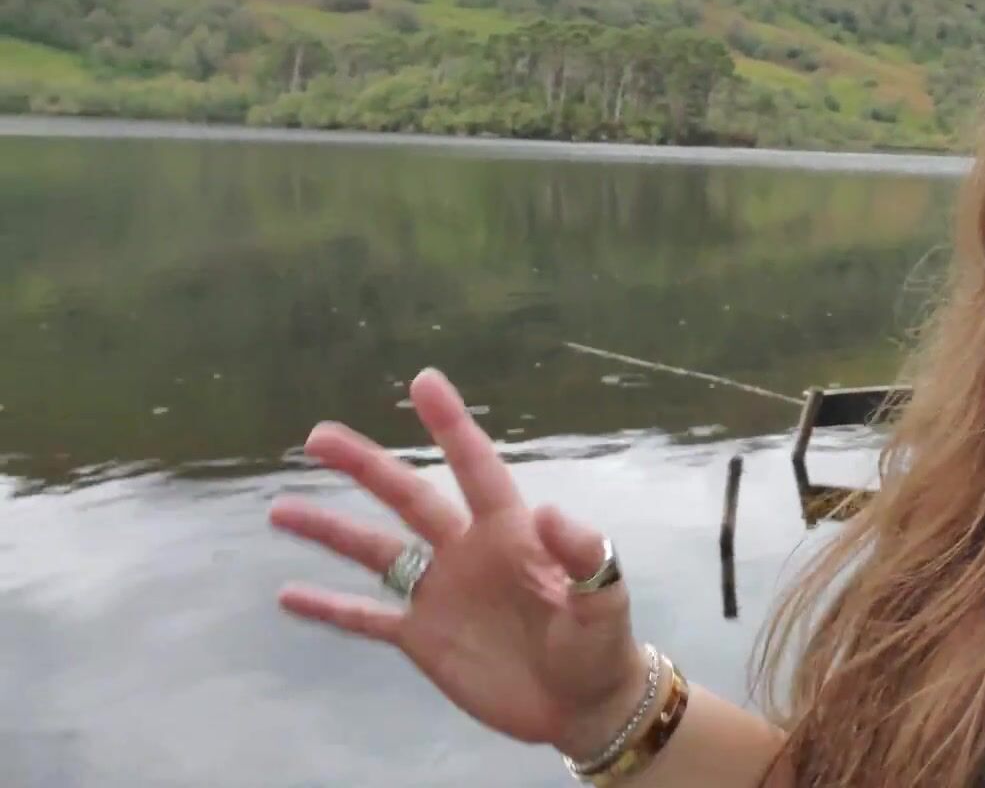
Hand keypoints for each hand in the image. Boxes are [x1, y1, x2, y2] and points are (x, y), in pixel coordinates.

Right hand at [270, 368, 647, 758]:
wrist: (580, 705)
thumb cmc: (599, 645)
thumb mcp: (603, 600)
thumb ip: (581, 555)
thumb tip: (549, 509)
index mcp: (509, 532)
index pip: (476, 467)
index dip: (451, 425)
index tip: (424, 380)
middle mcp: (466, 552)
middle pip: (410, 498)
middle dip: (367, 466)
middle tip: (318, 436)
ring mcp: (440, 594)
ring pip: (376, 552)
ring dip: (330, 530)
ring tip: (280, 509)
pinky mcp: (423, 639)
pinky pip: (367, 618)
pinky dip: (329, 607)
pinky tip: (287, 594)